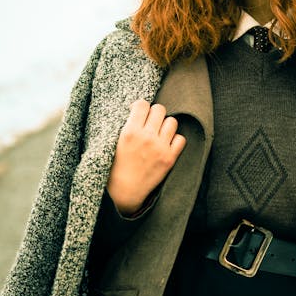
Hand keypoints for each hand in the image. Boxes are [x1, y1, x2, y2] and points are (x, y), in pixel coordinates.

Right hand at [106, 100, 185, 215]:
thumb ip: (127, 125)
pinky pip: (181, 139)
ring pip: (172, 122)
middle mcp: (146, 137)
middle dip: (155, 114)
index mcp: (129, 131)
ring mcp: (160, 147)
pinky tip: (166, 145)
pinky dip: (175, 141)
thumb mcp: (114, 142)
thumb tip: (138, 108)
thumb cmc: (116, 166)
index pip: (142, 104)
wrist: (124, 191)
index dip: (141, 107)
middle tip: (150, 124)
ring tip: (159, 134)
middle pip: (159, 109)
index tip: (140, 114)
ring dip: (166, 126)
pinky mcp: (170, 158)